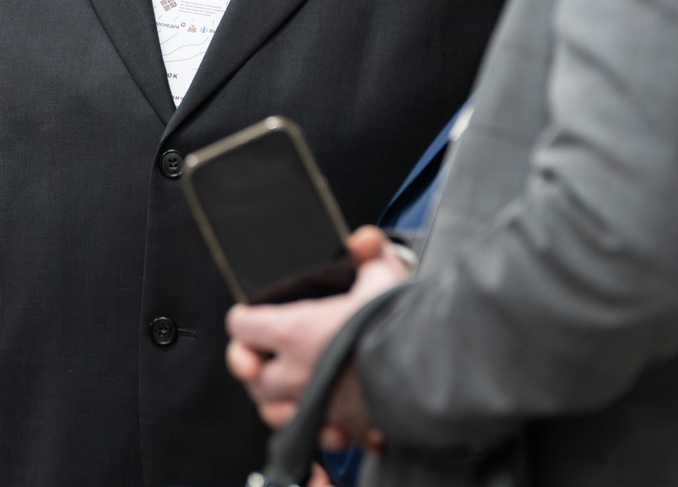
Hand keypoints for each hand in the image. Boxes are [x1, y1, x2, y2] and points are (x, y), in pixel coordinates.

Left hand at [225, 226, 412, 440]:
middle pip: (251, 374)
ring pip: (272, 411)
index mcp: (296, 332)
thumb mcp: (386, 275)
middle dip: (253, 362)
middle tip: (261, 352)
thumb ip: (371, 253)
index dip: (244, 318)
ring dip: (274, 398)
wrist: (435, 374)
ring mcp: (316, 407)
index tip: (248, 315)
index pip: (242, 327)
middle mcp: (298, 374)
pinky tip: (321, 414)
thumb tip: (362, 241)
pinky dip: (311, 426)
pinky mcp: (341, 430)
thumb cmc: (404, 325)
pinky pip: (309, 436)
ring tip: (285, 384)